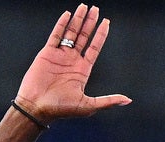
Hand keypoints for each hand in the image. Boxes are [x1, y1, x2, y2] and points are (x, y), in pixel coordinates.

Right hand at [16, 5, 130, 122]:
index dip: (100, 35)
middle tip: (96, 9)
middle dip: (90, 23)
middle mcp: (72, 61)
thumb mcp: (88, 106)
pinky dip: (61, 24)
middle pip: (84, 37)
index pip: (94, 48)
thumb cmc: (61, 109)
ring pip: (70, 33)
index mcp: (82, 70)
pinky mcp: (47, 53)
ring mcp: (60, 56)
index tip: (106, 22)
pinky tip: (68, 15)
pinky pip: (55, 35)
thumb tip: (128, 100)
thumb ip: (108, 101)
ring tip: (84, 7)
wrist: (37, 107)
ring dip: (78, 20)